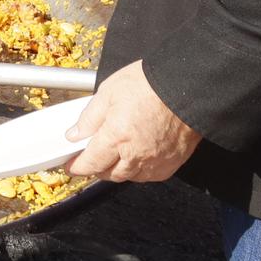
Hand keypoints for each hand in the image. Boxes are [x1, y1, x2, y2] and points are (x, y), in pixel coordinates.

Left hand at [65, 60, 201, 182]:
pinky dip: (140, 171)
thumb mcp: (109, 91)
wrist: (188, 87)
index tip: (71, 166)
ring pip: (130, 177)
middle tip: (91, 159)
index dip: (78, 167)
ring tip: (113, 158)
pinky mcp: (172, 162)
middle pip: (110, 174)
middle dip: (97, 169)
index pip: (91, 162)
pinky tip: (136, 158)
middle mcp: (136, 154)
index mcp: (117, 137)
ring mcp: (156, 161)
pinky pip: (150, 175)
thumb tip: (75, 134)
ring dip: (118, 171)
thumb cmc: (151, 84)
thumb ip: (90, 117)